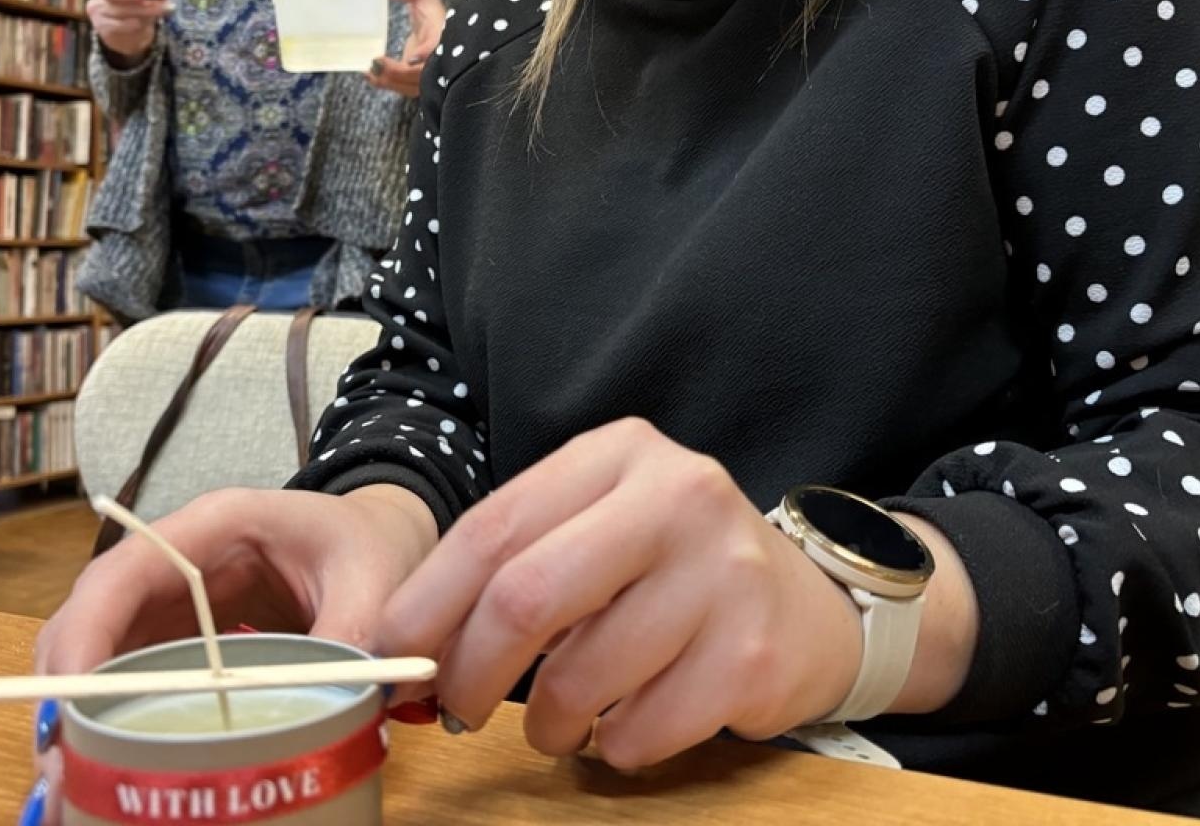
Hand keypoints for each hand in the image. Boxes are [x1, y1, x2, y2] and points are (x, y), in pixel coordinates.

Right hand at [27, 485, 436, 825]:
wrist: (383, 540)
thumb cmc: (371, 545)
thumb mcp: (374, 581)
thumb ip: (351, 633)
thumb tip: (328, 699)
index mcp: (217, 524)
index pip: (127, 571)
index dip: (89, 630)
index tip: (69, 696)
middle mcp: (179, 559)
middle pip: (93, 616)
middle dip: (68, 687)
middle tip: (62, 763)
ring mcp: (175, 600)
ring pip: (100, 651)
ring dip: (80, 713)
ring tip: (76, 780)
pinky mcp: (183, 636)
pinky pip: (132, 675)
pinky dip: (113, 720)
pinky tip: (110, 768)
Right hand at [87, 0, 170, 64]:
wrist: (122, 26)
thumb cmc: (130, 1)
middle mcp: (97, 3)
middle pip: (122, 6)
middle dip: (147, 7)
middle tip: (168, 7)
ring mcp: (99, 21)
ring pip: (127, 20)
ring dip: (147, 17)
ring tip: (161, 13)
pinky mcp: (106, 34)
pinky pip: (126, 31)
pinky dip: (138, 27)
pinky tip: (145, 24)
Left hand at [366, 0, 446, 98]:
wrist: (438, 37)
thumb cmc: (432, 15)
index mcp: (443, 38)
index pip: (437, 49)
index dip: (426, 54)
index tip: (411, 58)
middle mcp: (439, 61)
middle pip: (420, 74)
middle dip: (397, 72)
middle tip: (375, 63)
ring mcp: (429, 76)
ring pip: (410, 86)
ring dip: (388, 81)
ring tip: (368, 71)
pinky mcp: (417, 83)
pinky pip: (403, 88)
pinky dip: (386, 84)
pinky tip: (370, 76)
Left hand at [372, 418, 868, 770]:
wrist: (806, 604)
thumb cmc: (672, 568)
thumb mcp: (598, 526)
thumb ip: (515, 561)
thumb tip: (405, 641)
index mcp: (620, 454)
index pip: (495, 528)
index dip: (428, 602)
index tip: (393, 653)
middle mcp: (678, 497)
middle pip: (527, 596)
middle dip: (469, 670)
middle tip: (455, 708)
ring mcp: (725, 573)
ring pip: (582, 677)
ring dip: (545, 723)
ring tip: (552, 723)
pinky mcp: (754, 652)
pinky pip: (641, 729)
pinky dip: (612, 746)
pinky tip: (623, 726)